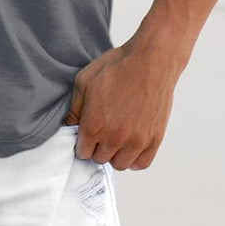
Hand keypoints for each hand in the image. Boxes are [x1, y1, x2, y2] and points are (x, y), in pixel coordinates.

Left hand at [63, 38, 177, 170]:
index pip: (82, 152)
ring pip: (120, 164)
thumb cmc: (116, 67)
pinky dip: (134, 158)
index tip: (87, 134)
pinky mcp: (155, 139)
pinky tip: (130, 145)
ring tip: (116, 138)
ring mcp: (137, 140)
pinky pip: (142, 163)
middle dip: (97, 148)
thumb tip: (69, 126)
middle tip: (102, 133)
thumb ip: (74, 108)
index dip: (83, 143)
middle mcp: (115, 137)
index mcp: (94, 125)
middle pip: (100, 159)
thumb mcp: (84, 81)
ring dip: (115, 154)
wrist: (150, 61)